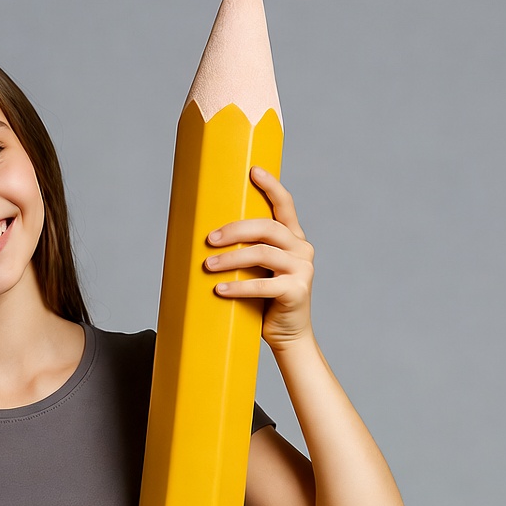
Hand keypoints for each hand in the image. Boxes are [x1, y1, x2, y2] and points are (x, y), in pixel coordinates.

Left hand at [204, 166, 314, 351]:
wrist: (287, 335)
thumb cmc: (264, 300)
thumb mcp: (255, 270)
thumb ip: (244, 251)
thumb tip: (202, 238)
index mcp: (292, 238)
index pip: (285, 205)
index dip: (271, 186)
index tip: (253, 170)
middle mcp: (302, 249)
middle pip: (267, 228)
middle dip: (235, 229)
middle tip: (209, 239)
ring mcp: (302, 269)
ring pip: (263, 254)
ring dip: (231, 258)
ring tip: (207, 265)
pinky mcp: (297, 291)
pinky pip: (263, 285)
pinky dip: (238, 287)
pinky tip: (219, 290)